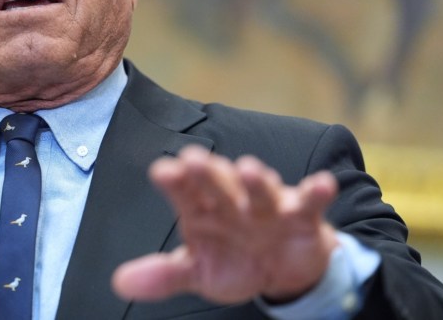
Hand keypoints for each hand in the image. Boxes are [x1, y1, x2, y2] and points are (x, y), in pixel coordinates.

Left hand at [112, 145, 339, 303]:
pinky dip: (317, 193)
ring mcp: (267, 206)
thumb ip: (164, 274)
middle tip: (195, 160)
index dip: (175, 182)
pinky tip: (322, 184)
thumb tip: (120, 283)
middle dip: (209, 174)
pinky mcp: (301, 215)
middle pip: (219, 185)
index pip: (185, 193)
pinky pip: (310, 202)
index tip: (162, 171)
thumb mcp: (197, 271)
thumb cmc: (234, 259)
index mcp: (202, 210)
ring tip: (249, 169)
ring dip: (257, 181)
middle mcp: (233, 201)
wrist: (282, 269)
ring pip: (261, 190)